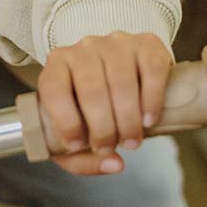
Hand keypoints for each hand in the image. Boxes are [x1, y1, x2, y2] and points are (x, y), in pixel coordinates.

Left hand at [37, 32, 171, 175]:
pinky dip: (152, 99)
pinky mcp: (147, 43)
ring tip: (132, 141)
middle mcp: (85, 48)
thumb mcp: (76, 131)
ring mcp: (116, 43)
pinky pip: (151, 69)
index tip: (77, 145)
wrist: (124, 68)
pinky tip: (149, 120)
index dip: (65, 121)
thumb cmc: (92, 106)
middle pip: (91, 89)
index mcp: (58, 64)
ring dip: (128, 119)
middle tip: (111, 147)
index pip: (54, 89)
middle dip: (102, 128)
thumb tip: (115, 164)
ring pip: (121, 81)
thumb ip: (81, 158)